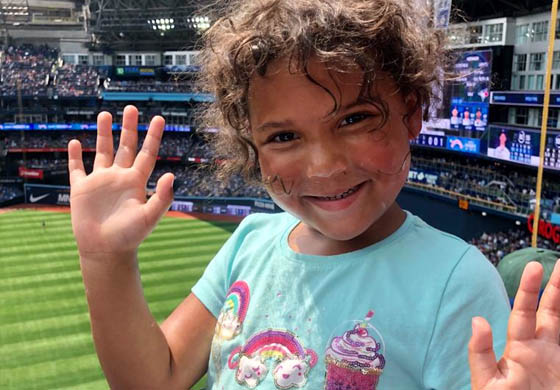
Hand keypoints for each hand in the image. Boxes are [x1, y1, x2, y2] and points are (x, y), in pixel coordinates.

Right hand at [68, 105, 173, 256]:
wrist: (106, 251)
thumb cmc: (130, 236)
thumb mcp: (150, 216)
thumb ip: (162, 196)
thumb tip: (171, 175)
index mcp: (136, 181)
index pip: (147, 153)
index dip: (153, 136)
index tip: (158, 118)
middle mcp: (119, 178)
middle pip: (125, 147)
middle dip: (128, 128)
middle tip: (130, 108)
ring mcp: (100, 182)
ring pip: (102, 152)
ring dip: (103, 134)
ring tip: (104, 114)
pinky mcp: (82, 190)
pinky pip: (77, 169)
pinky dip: (75, 156)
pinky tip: (75, 142)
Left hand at [469, 260, 559, 389]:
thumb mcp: (487, 383)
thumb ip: (481, 353)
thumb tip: (478, 320)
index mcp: (520, 349)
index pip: (524, 312)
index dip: (529, 290)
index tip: (536, 267)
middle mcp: (541, 351)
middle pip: (549, 313)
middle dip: (553, 288)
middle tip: (559, 264)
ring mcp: (557, 361)